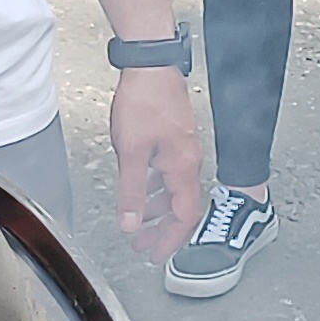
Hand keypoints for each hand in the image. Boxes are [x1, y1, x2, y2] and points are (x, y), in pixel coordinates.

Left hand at [107, 68, 201, 259]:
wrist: (151, 65)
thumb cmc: (144, 102)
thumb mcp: (131, 153)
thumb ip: (131, 192)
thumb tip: (130, 224)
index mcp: (183, 168)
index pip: (184, 216)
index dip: (171, 239)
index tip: (156, 255)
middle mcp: (189, 161)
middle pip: (181, 206)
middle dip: (161, 229)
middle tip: (142, 245)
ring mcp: (183, 149)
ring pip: (173, 189)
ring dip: (156, 209)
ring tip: (137, 221)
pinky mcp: (175, 138)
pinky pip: (169, 173)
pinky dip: (155, 188)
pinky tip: (140, 188)